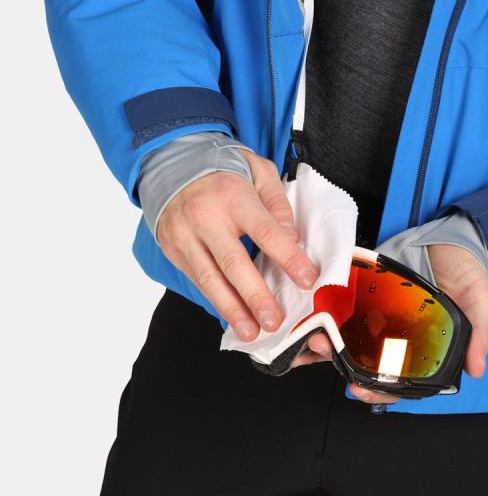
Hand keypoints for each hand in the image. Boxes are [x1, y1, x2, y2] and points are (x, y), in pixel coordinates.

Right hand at [156, 150, 318, 341]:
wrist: (171, 164)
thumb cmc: (223, 169)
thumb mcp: (257, 170)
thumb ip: (276, 201)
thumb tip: (290, 236)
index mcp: (233, 196)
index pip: (265, 231)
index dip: (288, 257)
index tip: (308, 279)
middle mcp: (205, 217)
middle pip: (234, 263)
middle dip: (256, 296)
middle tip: (275, 321)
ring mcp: (185, 235)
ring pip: (209, 279)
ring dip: (232, 309)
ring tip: (252, 331)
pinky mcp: (172, 249)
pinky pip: (196, 280)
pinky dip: (215, 300)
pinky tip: (232, 316)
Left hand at [289, 242, 487, 403]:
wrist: (452, 235)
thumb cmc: (467, 272)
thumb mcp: (479, 301)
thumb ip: (478, 334)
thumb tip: (476, 369)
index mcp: (426, 347)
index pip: (401, 381)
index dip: (381, 391)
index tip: (361, 391)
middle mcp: (401, 336)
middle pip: (370, 362)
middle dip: (346, 364)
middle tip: (328, 357)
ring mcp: (385, 314)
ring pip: (354, 337)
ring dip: (333, 340)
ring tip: (317, 337)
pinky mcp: (372, 292)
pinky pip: (350, 306)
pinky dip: (333, 311)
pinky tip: (320, 313)